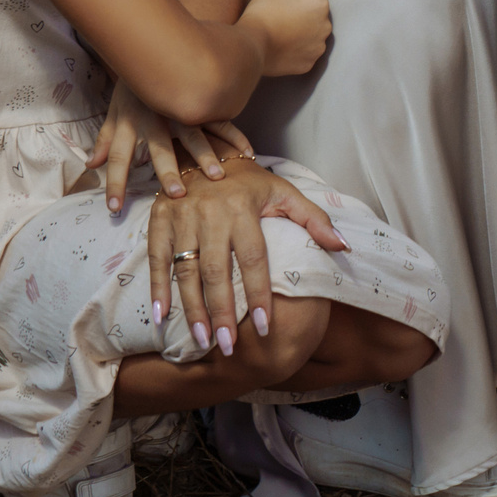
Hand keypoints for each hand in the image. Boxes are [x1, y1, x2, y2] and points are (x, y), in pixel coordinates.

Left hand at [87, 78, 254, 211]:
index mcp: (130, 119)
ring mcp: (180, 106)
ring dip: (205, 155)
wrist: (156, 40)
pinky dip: (234, 136)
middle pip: (159, 146)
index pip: (119, 155)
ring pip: (193, 133)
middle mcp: (154, 114)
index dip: (115, 181)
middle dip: (167, 171)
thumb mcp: (116, 108)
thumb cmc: (133, 82)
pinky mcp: (202, 99)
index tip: (114, 208)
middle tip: (176, 195)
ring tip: (216, 175)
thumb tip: (90, 165)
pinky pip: (220, 120)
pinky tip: (247, 152)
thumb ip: (105, 138)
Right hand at [146, 157, 346, 353]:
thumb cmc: (249, 181)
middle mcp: (210, 214)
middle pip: (216, 270)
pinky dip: (157, 288)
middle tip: (228, 346)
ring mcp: (181, 217)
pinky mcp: (159, 219)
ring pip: (185, 269)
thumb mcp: (285, 191)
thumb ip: (313, 219)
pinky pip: (156, 258)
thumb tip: (341, 246)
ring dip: (192, 307)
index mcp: (243, 208)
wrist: (203, 150)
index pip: (253, 258)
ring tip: (202, 339)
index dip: (259, 294)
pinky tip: (161, 317)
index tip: (265, 327)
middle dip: (222, 311)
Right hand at [239, 0, 329, 75]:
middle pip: (310, 9)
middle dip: (296, 9)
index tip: (276, 1)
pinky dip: (295, 47)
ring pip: (309, 30)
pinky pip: (305, 50)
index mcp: (319, 4)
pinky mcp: (309, 63)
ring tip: (278, 30)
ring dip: (298, 28)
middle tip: (276, 15)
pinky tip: (281, 45)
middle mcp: (325, 26)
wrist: (250, 48)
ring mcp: (318, 47)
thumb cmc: (262, 15)